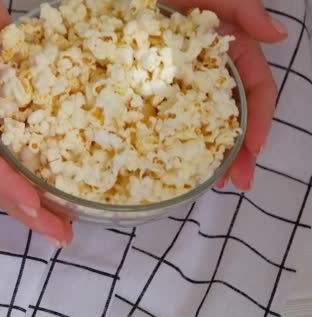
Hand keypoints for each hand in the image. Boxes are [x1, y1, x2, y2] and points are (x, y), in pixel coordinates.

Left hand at [164, 0, 287, 189]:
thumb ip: (246, 9)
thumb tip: (279, 35)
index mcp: (232, 52)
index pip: (256, 91)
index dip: (260, 121)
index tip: (254, 150)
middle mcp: (211, 71)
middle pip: (233, 116)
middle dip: (239, 151)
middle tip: (237, 183)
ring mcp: (183, 80)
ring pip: (203, 121)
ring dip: (212, 153)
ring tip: (213, 183)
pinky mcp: (155, 85)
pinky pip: (167, 115)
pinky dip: (174, 140)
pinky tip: (172, 162)